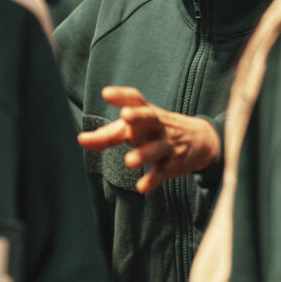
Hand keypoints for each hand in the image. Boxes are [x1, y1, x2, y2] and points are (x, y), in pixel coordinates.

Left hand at [78, 86, 220, 193]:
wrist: (200, 140)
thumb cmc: (154, 130)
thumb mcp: (135, 128)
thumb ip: (107, 134)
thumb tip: (81, 139)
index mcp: (146, 113)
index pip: (135, 100)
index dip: (122, 96)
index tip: (106, 93)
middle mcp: (157, 126)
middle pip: (150, 118)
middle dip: (139, 117)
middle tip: (125, 117)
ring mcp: (166, 144)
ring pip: (156, 148)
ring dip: (143, 154)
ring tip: (129, 161)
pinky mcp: (172, 164)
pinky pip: (162, 172)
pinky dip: (152, 180)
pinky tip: (142, 188)